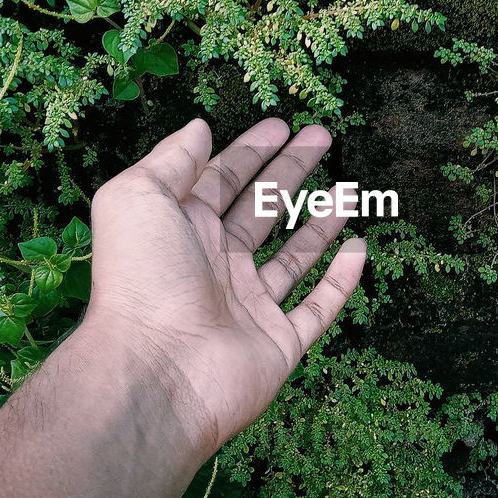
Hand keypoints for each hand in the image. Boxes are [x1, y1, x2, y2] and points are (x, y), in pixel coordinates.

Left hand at [82, 117, 365, 445]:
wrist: (155, 372)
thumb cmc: (140, 280)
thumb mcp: (138, 198)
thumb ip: (171, 160)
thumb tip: (200, 127)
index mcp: (182, 230)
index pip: (222, 179)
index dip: (251, 150)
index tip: (282, 124)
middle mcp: (216, 265)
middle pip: (261, 209)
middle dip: (291, 171)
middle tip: (323, 138)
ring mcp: (248, 306)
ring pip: (295, 256)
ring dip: (322, 221)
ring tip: (352, 189)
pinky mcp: (277, 343)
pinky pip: (317, 308)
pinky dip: (341, 281)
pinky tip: (359, 249)